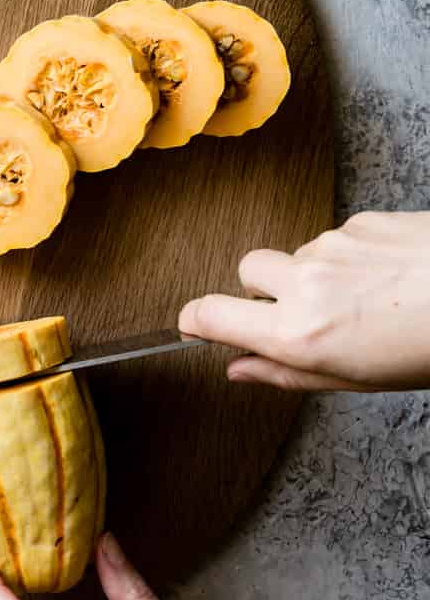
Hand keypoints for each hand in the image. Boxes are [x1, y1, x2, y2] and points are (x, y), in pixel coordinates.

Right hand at [179, 211, 429, 390]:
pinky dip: (351, 258)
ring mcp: (332, 245)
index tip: (194, 324)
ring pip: (299, 255)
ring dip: (316, 275)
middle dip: (263, 290)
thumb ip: (286, 373)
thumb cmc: (428, 346)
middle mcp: (305, 283)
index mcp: (298, 333)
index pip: (210, 313)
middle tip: (303, 315)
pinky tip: (387, 277)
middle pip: (248, 271)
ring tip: (366, 300)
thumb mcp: (356, 378)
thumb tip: (239, 370)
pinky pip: (337, 238)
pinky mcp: (360, 220)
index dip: (193, 319)